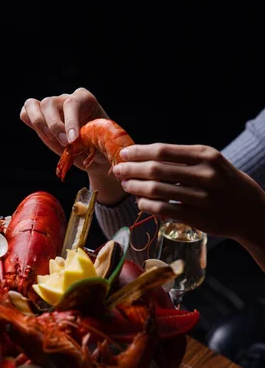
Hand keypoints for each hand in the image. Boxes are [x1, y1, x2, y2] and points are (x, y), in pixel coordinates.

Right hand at [20, 87, 110, 173]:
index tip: (73, 140)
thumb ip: (92, 140)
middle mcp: (66, 99)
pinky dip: (29, 122)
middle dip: (54, 125)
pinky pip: (26, 113)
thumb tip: (81, 143)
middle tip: (65, 144)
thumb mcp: (102, 143)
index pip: (72, 103)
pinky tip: (44, 135)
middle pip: (49, 103)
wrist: (95, 155)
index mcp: (85, 100)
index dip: (70, 121)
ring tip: (50, 139)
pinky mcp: (41, 118)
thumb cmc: (100, 147)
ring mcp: (52, 108)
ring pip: (33, 104)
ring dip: (39, 124)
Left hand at [112, 143, 264, 241]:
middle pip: (156, 170)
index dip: (139, 152)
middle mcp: (204, 174)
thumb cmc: (222, 181)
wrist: (249, 209)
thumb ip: (181, 159)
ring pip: (157, 191)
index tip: (125, 154)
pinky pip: (164, 210)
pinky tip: (140, 202)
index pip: (163, 151)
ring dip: (136, 188)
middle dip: (132, 170)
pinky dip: (147, 205)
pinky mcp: (197, 217)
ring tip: (127, 185)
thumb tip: (142, 158)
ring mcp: (201, 197)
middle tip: (118, 170)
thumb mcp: (209, 162)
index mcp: (205, 155)